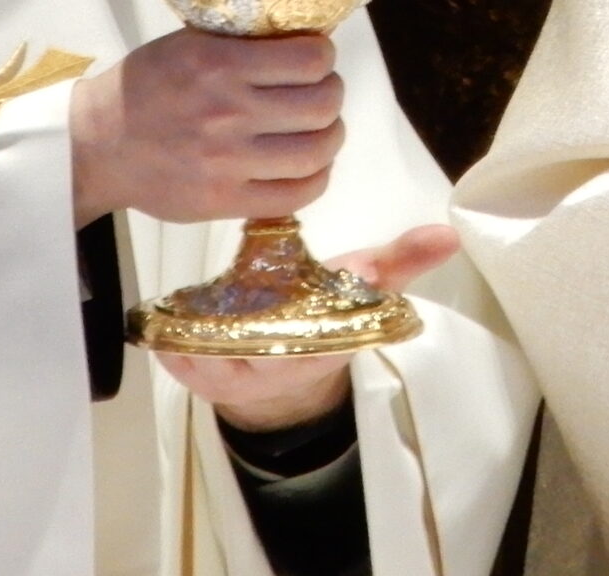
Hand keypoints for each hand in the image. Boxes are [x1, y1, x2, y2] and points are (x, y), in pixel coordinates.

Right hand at [67, 30, 342, 224]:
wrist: (99, 144)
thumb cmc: (146, 87)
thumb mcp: (188, 44)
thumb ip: (242, 43)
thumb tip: (304, 41)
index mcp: (219, 64)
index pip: (310, 60)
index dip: (324, 56)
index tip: (316, 58)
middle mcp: (228, 113)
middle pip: (322, 105)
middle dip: (332, 93)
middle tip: (322, 91)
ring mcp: (229, 162)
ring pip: (317, 151)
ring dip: (331, 135)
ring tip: (321, 128)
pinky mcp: (225, 201)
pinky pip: (297, 194)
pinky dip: (317, 177)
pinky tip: (309, 164)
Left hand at [156, 224, 458, 429]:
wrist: (289, 359)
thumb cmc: (329, 309)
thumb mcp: (367, 283)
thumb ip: (403, 259)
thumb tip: (449, 234)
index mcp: (319, 347)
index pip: (312, 345)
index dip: (296, 332)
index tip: (283, 315)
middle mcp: (278, 367)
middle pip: (256, 354)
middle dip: (236, 334)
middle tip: (217, 304)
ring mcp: (237, 375)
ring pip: (211, 363)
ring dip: (194, 341)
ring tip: (178, 316)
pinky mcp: (203, 373)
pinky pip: (182, 363)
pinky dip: (171, 347)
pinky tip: (159, 324)